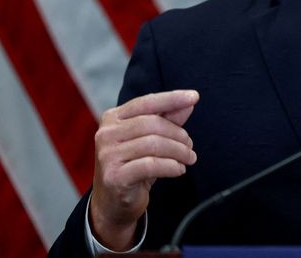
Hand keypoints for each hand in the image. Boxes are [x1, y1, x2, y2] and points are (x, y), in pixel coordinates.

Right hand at [90, 90, 198, 249]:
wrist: (114, 203)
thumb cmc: (134, 166)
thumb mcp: (151, 139)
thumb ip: (167, 119)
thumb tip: (188, 103)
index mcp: (113, 118)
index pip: (146, 102)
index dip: (172, 98)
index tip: (194, 96)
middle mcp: (106, 134)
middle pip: (153, 124)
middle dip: (178, 134)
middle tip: (190, 146)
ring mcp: (108, 156)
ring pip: (154, 144)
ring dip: (179, 151)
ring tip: (188, 158)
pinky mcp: (114, 177)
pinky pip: (151, 165)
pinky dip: (171, 166)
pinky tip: (179, 169)